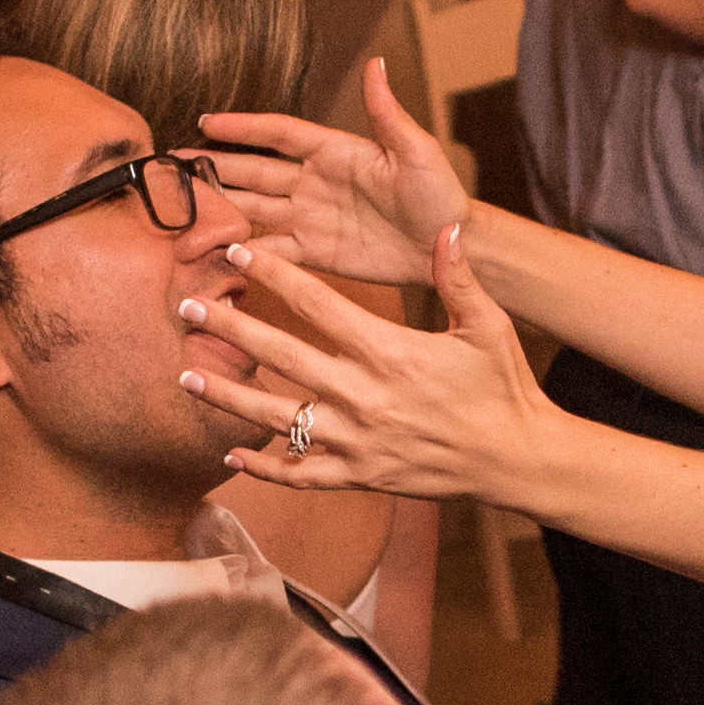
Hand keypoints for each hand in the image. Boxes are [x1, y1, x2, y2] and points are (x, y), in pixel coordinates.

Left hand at [179, 226, 554, 510]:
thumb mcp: (488, 326)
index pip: (317, 304)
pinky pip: (301, 475)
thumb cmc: (503, 388)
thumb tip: (445, 228)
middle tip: (186, 307)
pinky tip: (230, 457)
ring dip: (227, 398)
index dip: (274, 274)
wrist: (518, 459)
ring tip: (185, 379)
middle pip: (281, 355)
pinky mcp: (360, 477)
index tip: (238, 252)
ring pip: (277, 418)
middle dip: (229, 329)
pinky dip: (263, 470)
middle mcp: (364, 396)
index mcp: (390, 352)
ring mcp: (357, 441)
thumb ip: (459, 276)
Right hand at [195, 59, 460, 291]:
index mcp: (335, 151)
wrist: (451, 247)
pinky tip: (213, 253)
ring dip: (220, 207)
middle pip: (254, 170)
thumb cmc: (441, 194)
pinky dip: (244, 253)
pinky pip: (272, 250)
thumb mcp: (416, 151)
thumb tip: (376, 63)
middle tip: (172, 165)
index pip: (278, 134)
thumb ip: (388, 113)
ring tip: (180, 208)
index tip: (206, 120)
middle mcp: (315, 181)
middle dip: (214, 167)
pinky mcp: (316, 252)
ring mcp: (311, 217)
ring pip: (254, 208)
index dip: (242, 126)